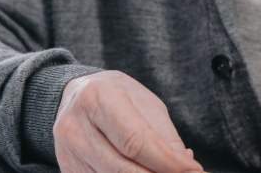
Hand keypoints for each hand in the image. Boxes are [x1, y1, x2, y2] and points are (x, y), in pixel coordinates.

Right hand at [54, 70, 202, 172]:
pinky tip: (144, 171)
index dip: (167, 162)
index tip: (193, 171)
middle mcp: (75, 127)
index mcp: (97, 98)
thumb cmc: (116, 96)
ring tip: (166, 171)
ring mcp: (68, 152)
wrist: (73, 96)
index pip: (135, 141)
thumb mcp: (144, 103)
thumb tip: (185, 166)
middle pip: (122, 169)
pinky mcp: (67, 170)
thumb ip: (164, 136)